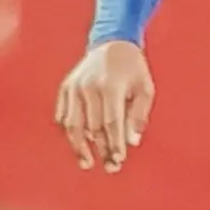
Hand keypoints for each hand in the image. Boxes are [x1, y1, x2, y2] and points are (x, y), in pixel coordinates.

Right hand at [54, 40, 153, 172]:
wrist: (112, 42)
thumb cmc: (133, 69)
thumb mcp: (145, 89)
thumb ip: (139, 115)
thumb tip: (132, 142)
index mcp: (110, 86)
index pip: (111, 123)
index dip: (114, 144)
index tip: (119, 160)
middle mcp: (88, 87)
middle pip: (92, 127)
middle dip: (102, 150)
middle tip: (111, 167)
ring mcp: (74, 87)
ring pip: (72, 124)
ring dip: (79, 146)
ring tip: (87, 163)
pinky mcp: (65, 87)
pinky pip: (64, 115)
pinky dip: (70, 131)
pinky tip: (79, 143)